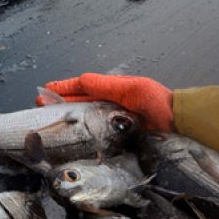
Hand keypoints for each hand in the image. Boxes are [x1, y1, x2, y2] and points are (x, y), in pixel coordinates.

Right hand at [39, 73, 173, 130]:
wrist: (178, 122)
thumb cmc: (158, 102)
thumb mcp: (130, 88)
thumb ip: (105, 85)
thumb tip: (81, 81)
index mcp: (113, 89)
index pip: (82, 86)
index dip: (63, 87)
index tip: (45, 90)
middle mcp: (110, 103)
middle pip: (79, 102)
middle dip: (59, 102)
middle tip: (40, 106)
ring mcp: (113, 119)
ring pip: (84, 117)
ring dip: (66, 117)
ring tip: (49, 119)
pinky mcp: (117, 135)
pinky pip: (95, 132)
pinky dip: (81, 132)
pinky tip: (72, 136)